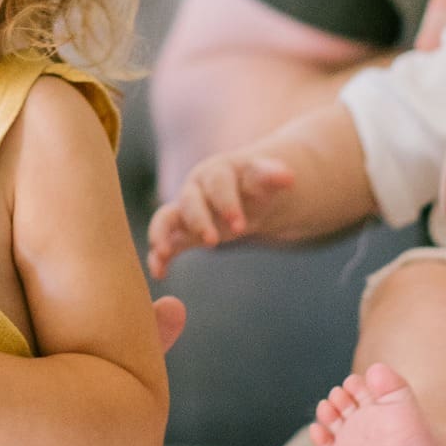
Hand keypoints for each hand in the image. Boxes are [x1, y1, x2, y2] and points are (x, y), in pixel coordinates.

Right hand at [147, 152, 294, 276]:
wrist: (247, 193)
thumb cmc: (256, 187)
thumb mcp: (265, 180)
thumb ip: (271, 177)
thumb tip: (288, 177)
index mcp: (218, 172)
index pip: (219, 184)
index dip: (227, 204)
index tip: (240, 227)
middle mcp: (196, 189)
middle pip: (190, 201)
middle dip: (199, 220)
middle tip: (213, 242)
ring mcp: (185, 210)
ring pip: (166, 217)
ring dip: (162, 233)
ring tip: (162, 252)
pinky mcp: (180, 231)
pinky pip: (165, 240)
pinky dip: (158, 255)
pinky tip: (158, 273)